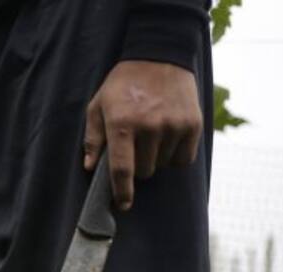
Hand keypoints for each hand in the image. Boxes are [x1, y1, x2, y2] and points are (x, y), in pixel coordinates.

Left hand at [83, 60, 202, 211]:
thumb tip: (90, 167)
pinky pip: (184, 159)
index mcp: (122, 123)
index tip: (123, 205)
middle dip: (139, 165)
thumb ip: (93, 137)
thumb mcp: (99, 105)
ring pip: (164, 165)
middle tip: (136, 146)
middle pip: (145, 171)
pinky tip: (169, 138)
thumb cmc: (124, 83)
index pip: (122, 169)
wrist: (159, 55)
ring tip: (153, 134)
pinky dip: (175, 156)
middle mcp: (150, 127)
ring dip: (157, 158)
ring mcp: (173, 126)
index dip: (122, 192)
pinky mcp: (193, 125)